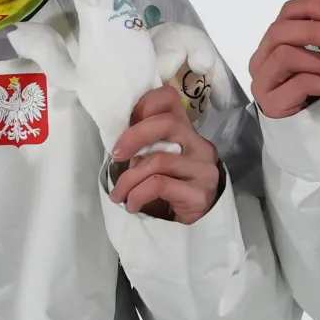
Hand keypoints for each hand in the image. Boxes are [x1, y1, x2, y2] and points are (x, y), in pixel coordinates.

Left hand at [108, 86, 220, 224]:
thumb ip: (148, 146)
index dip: (144, 105)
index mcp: (188, 130)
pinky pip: (159, 185)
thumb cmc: (176, 186)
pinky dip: (138, 194)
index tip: (125, 125)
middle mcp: (199, 145)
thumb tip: (120, 146)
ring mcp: (202, 168)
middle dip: (133, 137)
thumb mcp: (162, 160)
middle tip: (116, 155)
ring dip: (129, 179)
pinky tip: (132, 204)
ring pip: (158, 160)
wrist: (203, 220)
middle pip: (167, 123)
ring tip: (119, 195)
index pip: (170, 98)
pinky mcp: (199, 193)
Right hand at [248, 0, 319, 118]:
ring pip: (285, 56)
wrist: (301, 135)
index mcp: (273, 44)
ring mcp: (262, 82)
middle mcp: (261, 59)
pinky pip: (300, 84)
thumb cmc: (310, 94)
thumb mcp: (318, 64)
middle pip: (279, 32)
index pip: (285, 14)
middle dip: (314, 30)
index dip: (310, 7)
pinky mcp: (271, 103)